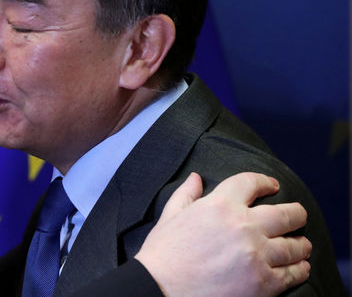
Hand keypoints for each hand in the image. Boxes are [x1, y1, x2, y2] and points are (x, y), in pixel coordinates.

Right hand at [135, 172, 310, 295]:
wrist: (161, 289)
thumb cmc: (162, 254)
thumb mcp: (170, 216)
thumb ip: (186, 194)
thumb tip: (196, 178)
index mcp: (219, 205)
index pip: (251, 183)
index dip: (265, 182)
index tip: (273, 185)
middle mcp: (243, 226)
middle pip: (285, 214)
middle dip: (296, 213)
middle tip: (298, 215)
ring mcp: (256, 255)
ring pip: (293, 245)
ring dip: (300, 244)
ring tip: (302, 245)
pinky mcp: (263, 283)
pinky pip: (292, 273)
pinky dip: (300, 269)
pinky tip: (300, 267)